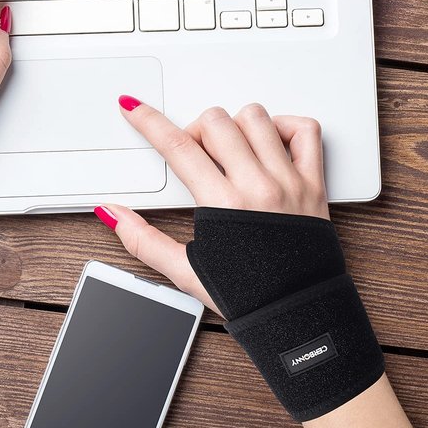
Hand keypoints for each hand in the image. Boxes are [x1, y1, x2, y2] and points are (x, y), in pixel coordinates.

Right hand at [95, 99, 329, 315]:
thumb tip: (113, 213)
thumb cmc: (248, 297)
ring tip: (230, 151)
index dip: (149, 122)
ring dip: (235, 126)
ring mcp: (290, 181)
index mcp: (225, 206)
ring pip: (256, 118)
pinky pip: (305, 131)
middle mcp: (259, 187)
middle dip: (194, 130)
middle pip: (215, 122)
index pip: (178, 148)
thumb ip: (143, 239)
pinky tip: (268, 145)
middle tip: (193, 154)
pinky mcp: (315, 183)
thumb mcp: (185, 272)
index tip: (135, 109)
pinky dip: (284, 127)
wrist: (298, 317)